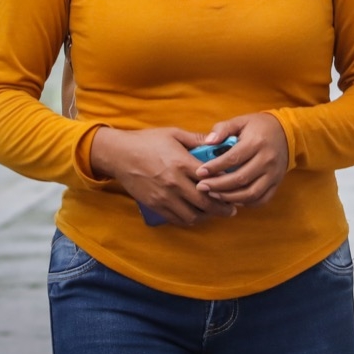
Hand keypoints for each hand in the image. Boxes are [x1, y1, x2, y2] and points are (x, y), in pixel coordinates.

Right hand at [91, 126, 235, 226]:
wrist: (119, 154)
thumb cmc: (147, 141)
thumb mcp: (174, 134)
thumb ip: (196, 139)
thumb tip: (216, 140)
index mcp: (182, 163)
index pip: (212, 180)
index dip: (226, 186)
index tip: (234, 188)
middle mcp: (175, 183)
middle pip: (205, 203)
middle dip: (222, 209)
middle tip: (231, 209)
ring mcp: (164, 197)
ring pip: (192, 215)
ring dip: (206, 216)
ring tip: (214, 212)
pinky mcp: (155, 205)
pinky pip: (176, 219)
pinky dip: (189, 220)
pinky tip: (196, 215)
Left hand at [196, 113, 288, 207]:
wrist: (286, 133)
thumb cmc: (258, 127)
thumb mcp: (240, 121)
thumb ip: (222, 129)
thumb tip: (208, 142)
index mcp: (257, 142)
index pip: (233, 159)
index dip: (214, 167)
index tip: (199, 172)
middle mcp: (267, 159)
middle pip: (240, 179)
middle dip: (218, 185)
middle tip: (201, 187)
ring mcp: (273, 174)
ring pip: (251, 193)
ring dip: (229, 197)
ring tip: (213, 195)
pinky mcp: (276, 183)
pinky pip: (261, 199)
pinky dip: (245, 203)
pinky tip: (231, 199)